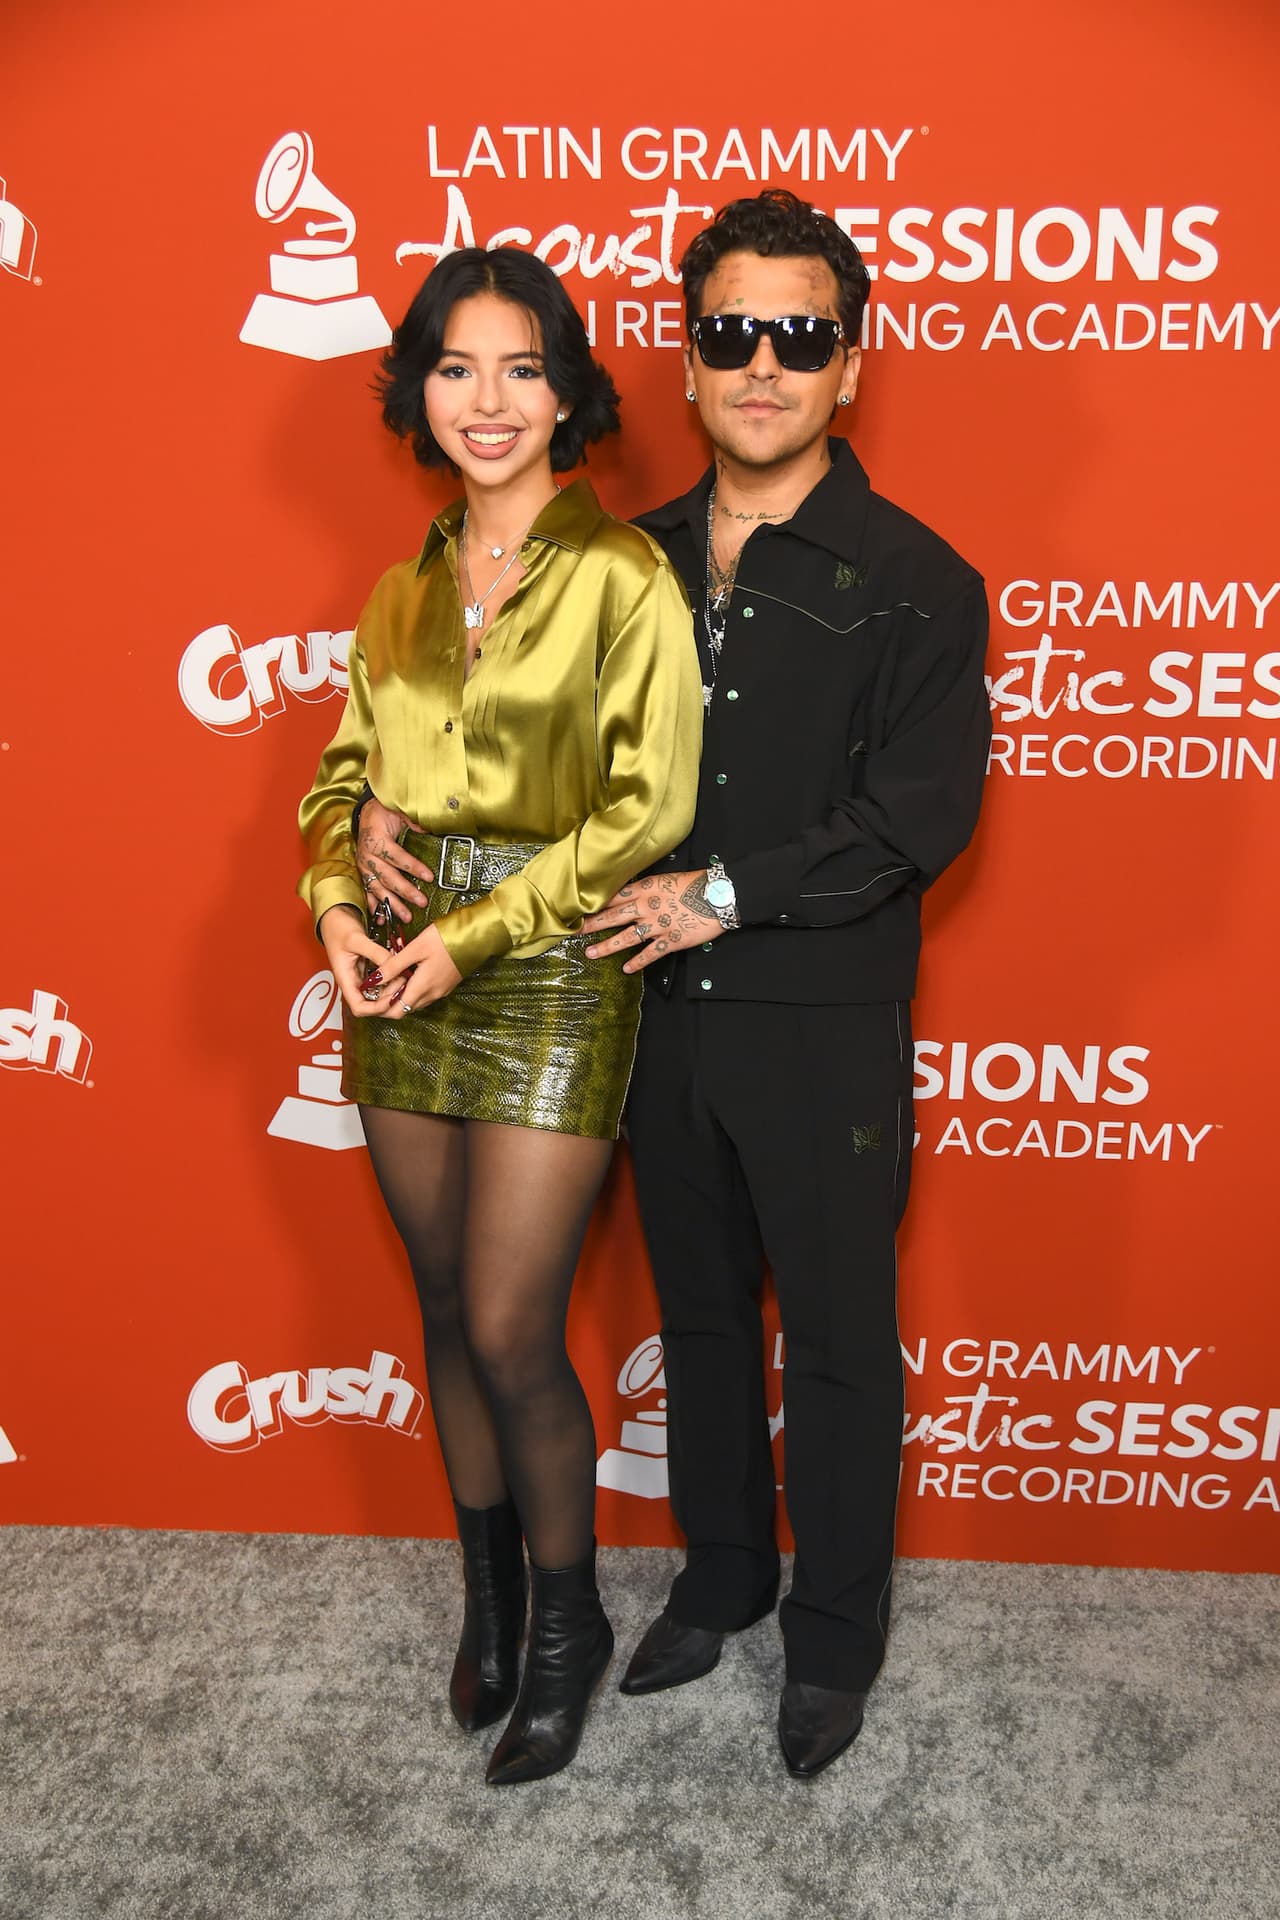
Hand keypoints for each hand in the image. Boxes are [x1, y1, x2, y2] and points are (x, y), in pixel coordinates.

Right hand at [318, 905, 405, 1017]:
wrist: (334, 914)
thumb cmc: (337, 926)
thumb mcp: (357, 939)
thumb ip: (376, 953)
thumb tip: (394, 965)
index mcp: (345, 979)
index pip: (359, 1007)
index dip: (376, 1009)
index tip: (391, 999)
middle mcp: (353, 981)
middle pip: (373, 1002)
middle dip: (389, 997)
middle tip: (403, 982)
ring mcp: (361, 975)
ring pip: (380, 991)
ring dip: (393, 986)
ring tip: (405, 974)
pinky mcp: (368, 968)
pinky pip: (383, 978)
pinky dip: (393, 975)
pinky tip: (401, 966)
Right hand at [358, 798, 433, 922]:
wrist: (368, 814)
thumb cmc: (385, 814)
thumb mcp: (399, 812)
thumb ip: (414, 823)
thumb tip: (433, 831)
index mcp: (376, 839)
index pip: (397, 856)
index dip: (413, 866)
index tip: (430, 876)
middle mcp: (367, 855)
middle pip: (387, 876)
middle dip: (405, 891)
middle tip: (421, 902)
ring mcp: (364, 867)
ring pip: (378, 888)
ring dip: (392, 904)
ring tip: (406, 917)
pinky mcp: (363, 874)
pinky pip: (368, 892)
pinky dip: (374, 907)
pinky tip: (382, 919)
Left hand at [361, 922, 461, 1017]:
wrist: (476, 936)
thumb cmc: (446, 938)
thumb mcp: (415, 948)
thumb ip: (393, 966)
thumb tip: (374, 980)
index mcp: (423, 987)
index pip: (396, 1011)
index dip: (380, 1007)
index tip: (371, 993)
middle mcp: (432, 994)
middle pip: (404, 1009)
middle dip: (388, 1001)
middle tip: (379, 983)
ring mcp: (441, 991)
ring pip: (414, 1002)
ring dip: (401, 995)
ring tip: (391, 976)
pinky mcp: (446, 985)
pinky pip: (424, 995)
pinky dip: (412, 990)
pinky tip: (408, 974)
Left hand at [582, 871, 721, 972]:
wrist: (719, 896)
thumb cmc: (696, 884)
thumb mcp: (666, 877)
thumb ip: (647, 886)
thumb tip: (632, 891)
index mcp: (646, 888)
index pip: (614, 896)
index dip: (596, 903)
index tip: (580, 908)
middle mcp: (647, 907)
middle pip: (614, 916)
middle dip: (592, 924)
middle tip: (575, 931)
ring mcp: (658, 925)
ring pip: (626, 937)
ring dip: (607, 946)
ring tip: (591, 953)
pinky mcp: (671, 940)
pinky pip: (650, 953)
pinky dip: (638, 962)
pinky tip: (626, 969)